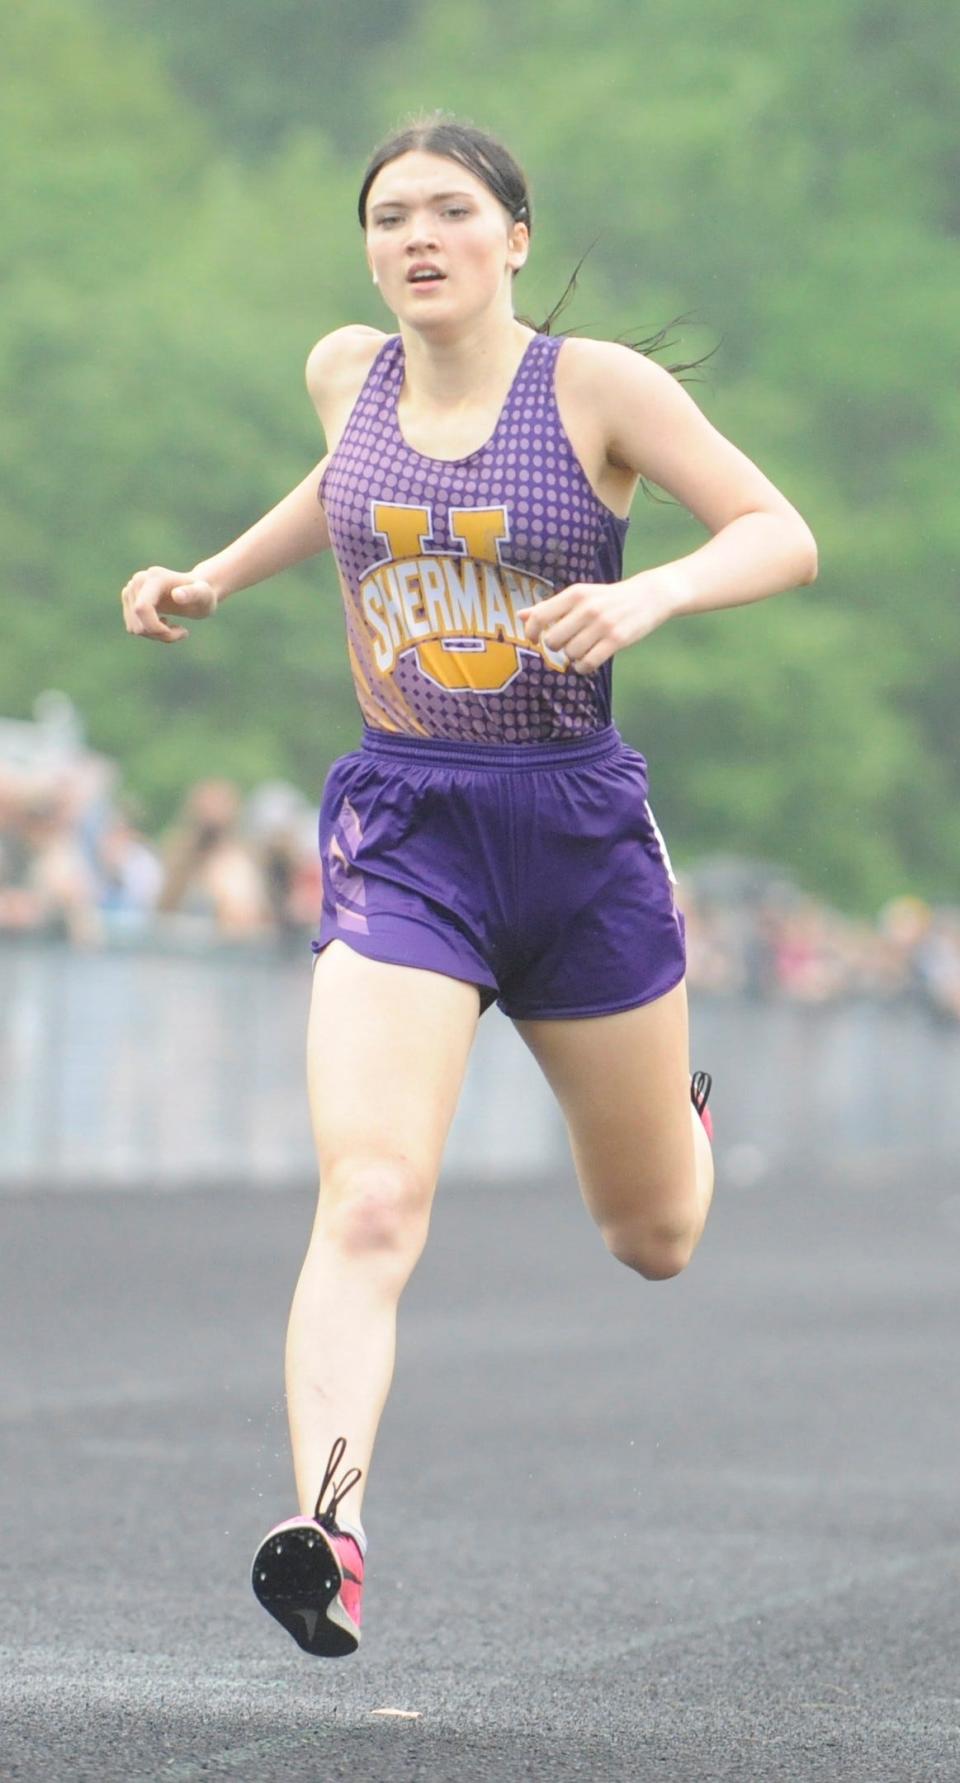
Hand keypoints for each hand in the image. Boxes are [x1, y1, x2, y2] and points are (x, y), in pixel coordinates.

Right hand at [121, 566, 218, 643]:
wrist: (196, 590)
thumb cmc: (204, 594)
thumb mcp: (204, 595)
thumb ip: (193, 593)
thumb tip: (177, 595)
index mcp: (154, 578)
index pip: (141, 608)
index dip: (155, 627)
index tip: (178, 632)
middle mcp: (138, 580)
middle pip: (138, 623)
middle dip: (160, 634)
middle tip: (181, 632)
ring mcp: (131, 590)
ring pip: (134, 628)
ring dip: (156, 635)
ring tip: (174, 629)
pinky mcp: (128, 599)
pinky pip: (133, 627)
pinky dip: (150, 632)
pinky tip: (164, 624)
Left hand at [517, 571, 677, 673]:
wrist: (648, 596)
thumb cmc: (607, 598)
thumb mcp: (579, 595)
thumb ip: (550, 607)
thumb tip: (520, 616)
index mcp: (575, 594)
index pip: (540, 616)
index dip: (531, 632)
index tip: (534, 639)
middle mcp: (587, 608)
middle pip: (553, 640)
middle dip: (555, 647)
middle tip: (565, 644)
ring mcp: (602, 624)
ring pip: (570, 653)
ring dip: (571, 658)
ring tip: (580, 652)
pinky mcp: (616, 640)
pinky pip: (588, 663)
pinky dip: (583, 667)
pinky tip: (586, 662)